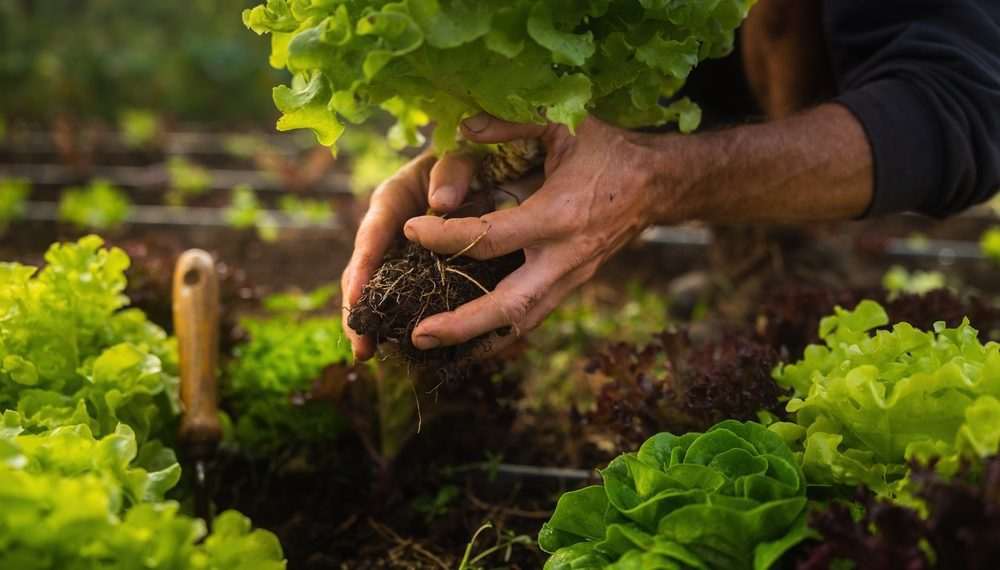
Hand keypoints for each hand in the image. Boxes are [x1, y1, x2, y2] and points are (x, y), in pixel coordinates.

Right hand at [341, 145, 497, 360]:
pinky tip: (401, 346)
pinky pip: (403, 297)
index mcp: (394, 199)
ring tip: (367, 354)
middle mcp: (389, 229)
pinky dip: (398, 320)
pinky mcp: (416, 270)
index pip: (373, 233)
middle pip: (363, 269)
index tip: (355, 296)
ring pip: (377, 289)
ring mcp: (400, 252)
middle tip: (360, 344)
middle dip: (357, 307)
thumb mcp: (462, 154)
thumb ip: (453, 171)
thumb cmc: (471, 157)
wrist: (486, 168)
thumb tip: (440, 203)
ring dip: (370, 321)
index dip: (364, 266)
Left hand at [402, 114, 674, 353]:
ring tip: (434, 347)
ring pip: (522, 323)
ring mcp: (572, 277)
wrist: (660, 183)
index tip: (410, 229)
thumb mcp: (565, 122)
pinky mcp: (574, 284)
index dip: (445, 237)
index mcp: (558, 215)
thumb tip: (462, 126)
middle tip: (419, 335)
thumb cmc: (610, 148)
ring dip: (478, 340)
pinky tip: (469, 339)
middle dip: (462, 325)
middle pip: (509, 306)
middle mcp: (565, 257)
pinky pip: (534, 316)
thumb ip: (512, 123)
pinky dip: (500, 332)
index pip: (489, 238)